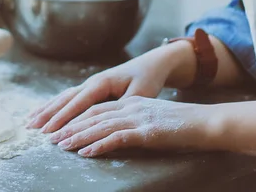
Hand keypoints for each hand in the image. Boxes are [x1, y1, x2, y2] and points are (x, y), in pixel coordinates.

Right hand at [27, 44, 192, 132]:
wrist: (151, 65)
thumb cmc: (147, 79)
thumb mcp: (140, 94)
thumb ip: (122, 106)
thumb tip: (107, 119)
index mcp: (103, 82)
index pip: (79, 102)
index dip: (63, 117)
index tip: (50, 130)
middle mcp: (93, 81)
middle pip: (66, 99)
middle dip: (48, 114)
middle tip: (30, 129)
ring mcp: (90, 84)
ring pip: (64, 97)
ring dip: (46, 109)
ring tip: (28, 122)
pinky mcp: (91, 88)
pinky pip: (68, 97)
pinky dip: (54, 105)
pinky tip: (41, 113)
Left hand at [47, 95, 211, 157]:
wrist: (205, 122)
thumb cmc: (183, 125)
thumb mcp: (155, 120)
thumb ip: (136, 124)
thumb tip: (118, 135)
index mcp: (133, 102)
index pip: (98, 108)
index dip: (77, 117)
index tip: (60, 126)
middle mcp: (133, 106)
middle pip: (95, 115)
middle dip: (71, 125)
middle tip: (50, 136)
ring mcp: (139, 117)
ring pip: (101, 125)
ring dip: (78, 136)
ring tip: (60, 145)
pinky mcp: (147, 131)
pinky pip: (117, 138)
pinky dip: (99, 145)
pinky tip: (86, 153)